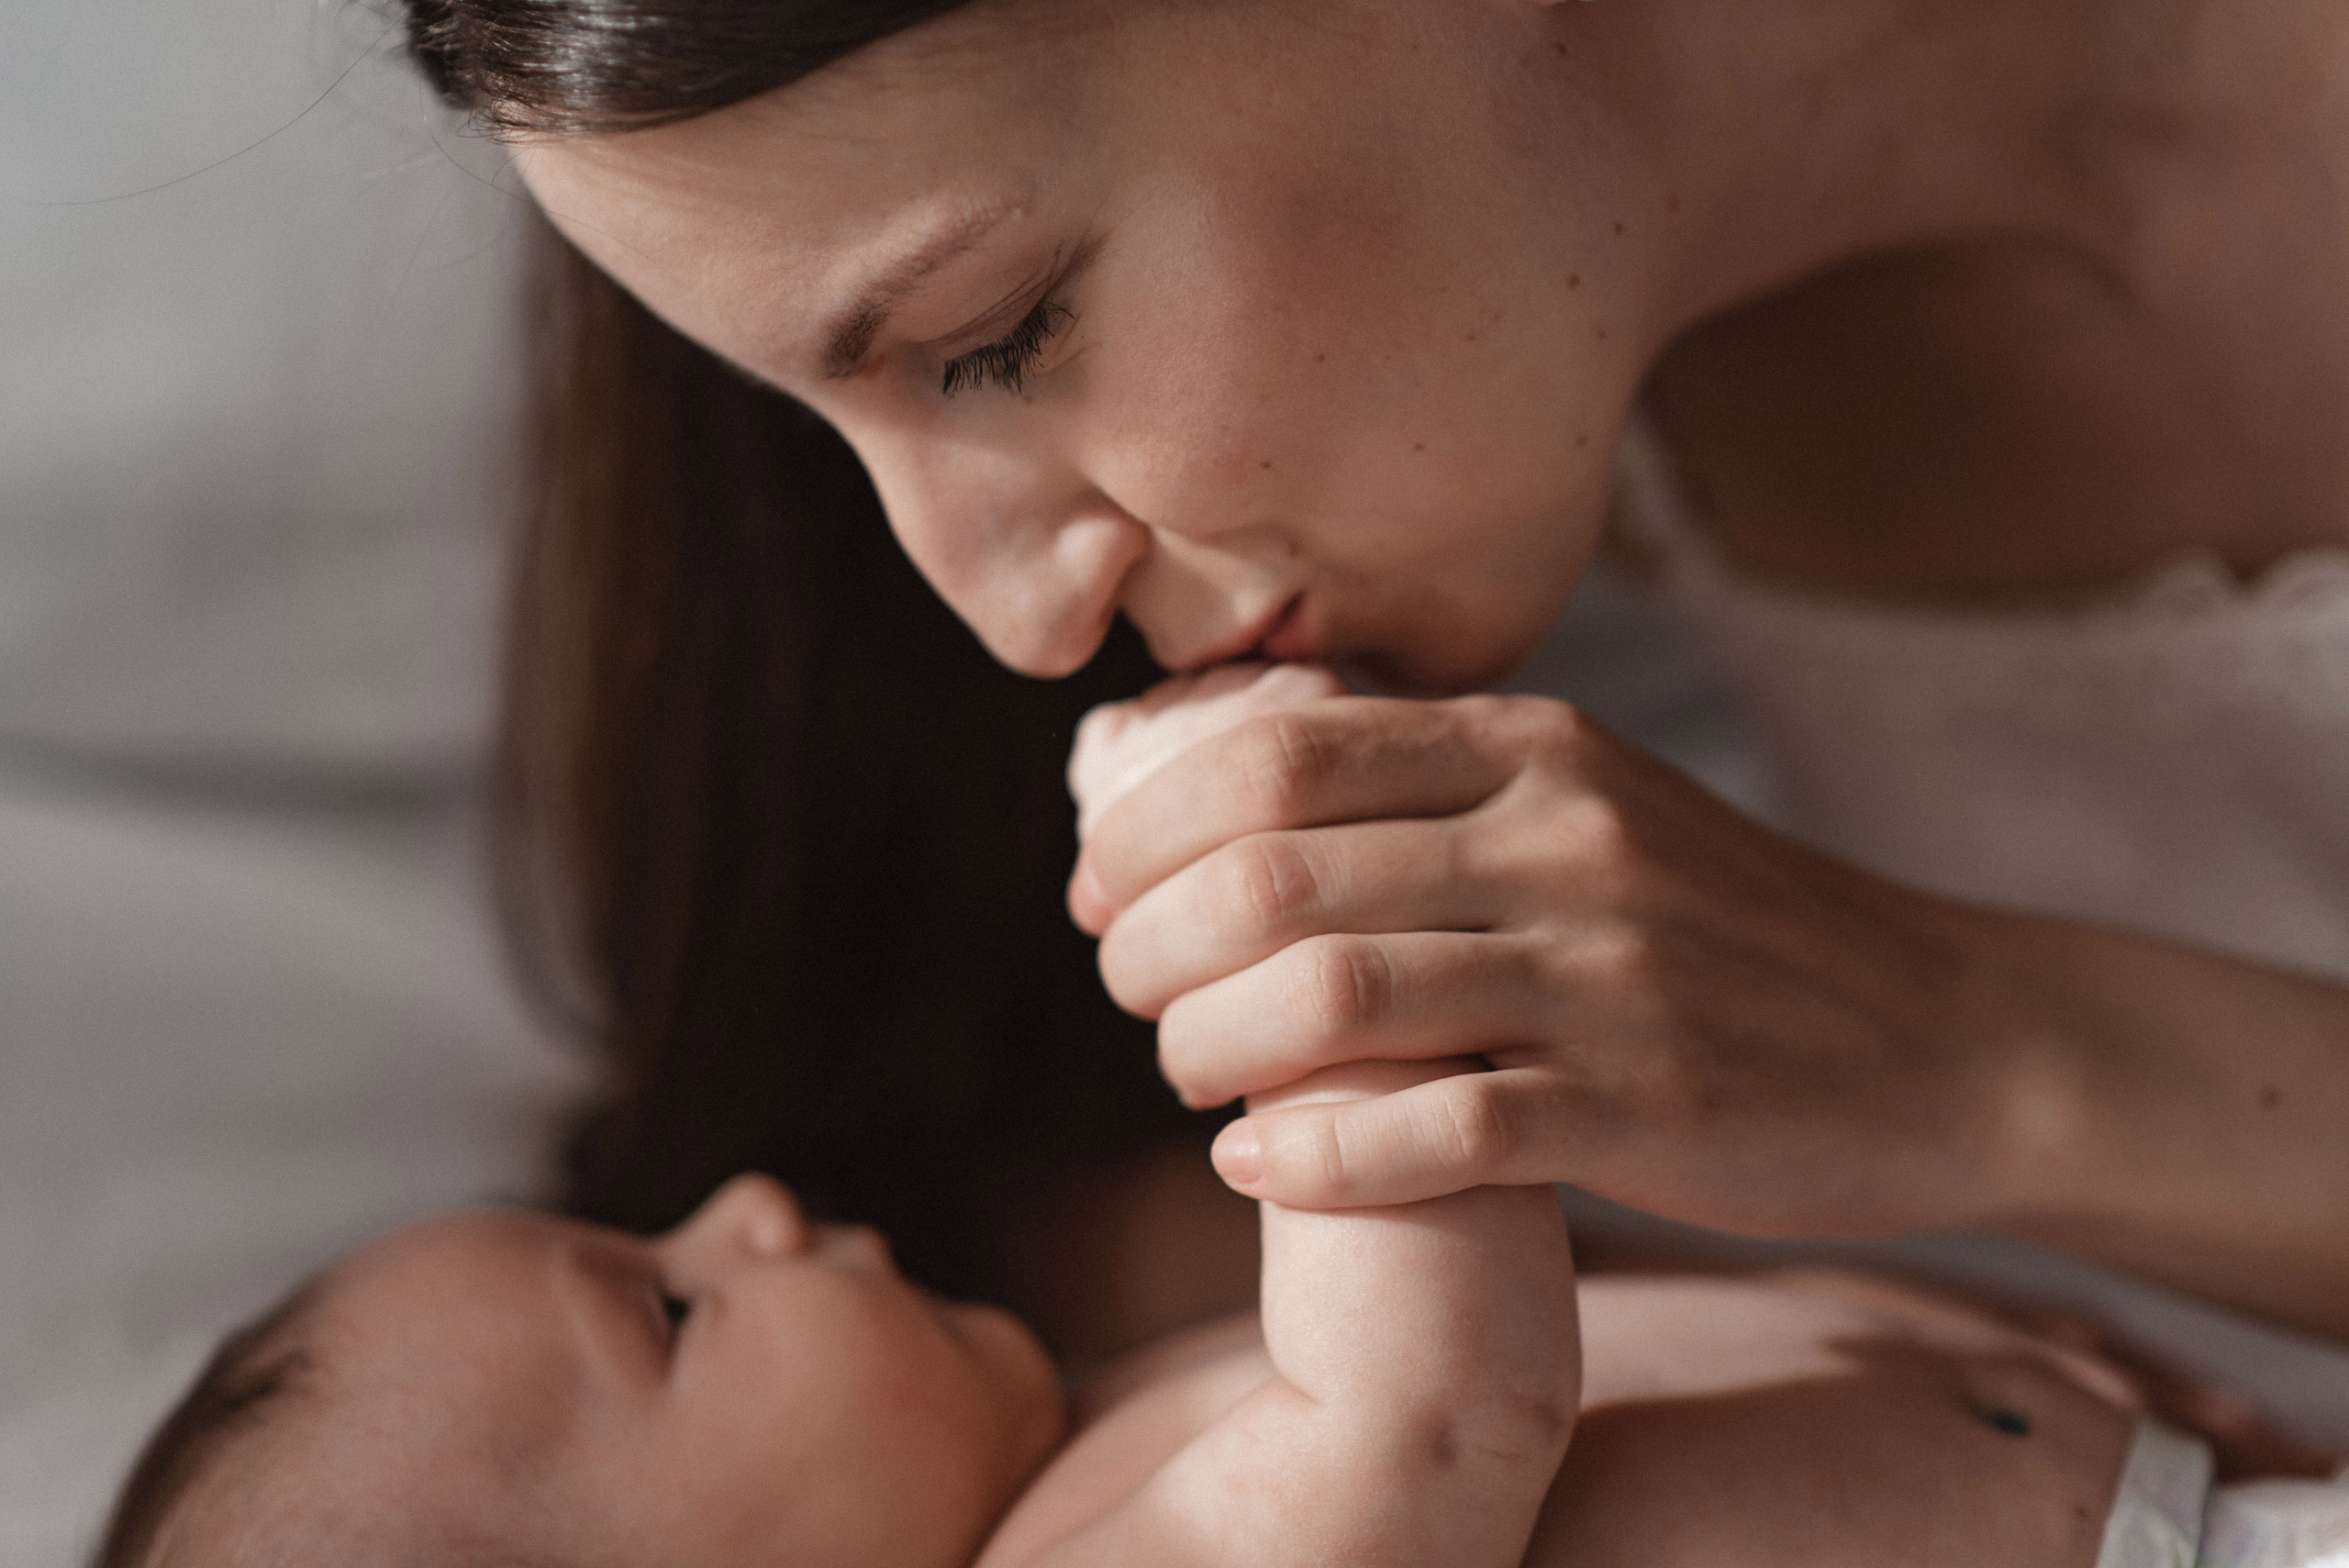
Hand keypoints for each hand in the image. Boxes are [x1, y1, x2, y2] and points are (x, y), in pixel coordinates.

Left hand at [1071, 681, 2039, 1238]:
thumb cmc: (1719, 928)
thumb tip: (1217, 800)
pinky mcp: (1644, 1104)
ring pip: (1325, 1003)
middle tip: (1128, 993)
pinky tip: (1261, 1165)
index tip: (1099, 891)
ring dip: (1206, 1052)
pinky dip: (1311, 1156)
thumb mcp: (1585, 802)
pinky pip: (1429, 1133)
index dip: (1145, 825)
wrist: (1949, 1035)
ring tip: (1186, 1078)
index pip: (1271, 751)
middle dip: (1148, 948)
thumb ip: (1426, 787)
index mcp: (1531, 744)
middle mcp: (1560, 837)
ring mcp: (1605, 972)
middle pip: (1267, 877)